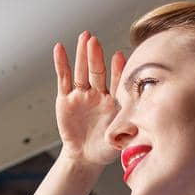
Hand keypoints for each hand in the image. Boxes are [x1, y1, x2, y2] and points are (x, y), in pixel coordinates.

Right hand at [54, 29, 123, 169]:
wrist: (85, 157)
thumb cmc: (106, 149)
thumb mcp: (120, 141)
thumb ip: (128, 131)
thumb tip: (135, 127)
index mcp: (114, 101)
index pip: (116, 82)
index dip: (117, 70)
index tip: (119, 57)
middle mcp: (98, 94)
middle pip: (97, 71)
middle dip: (96, 56)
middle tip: (94, 41)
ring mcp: (82, 95)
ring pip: (81, 71)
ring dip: (82, 54)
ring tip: (83, 37)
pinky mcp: (66, 99)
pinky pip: (63, 79)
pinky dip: (61, 64)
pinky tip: (59, 48)